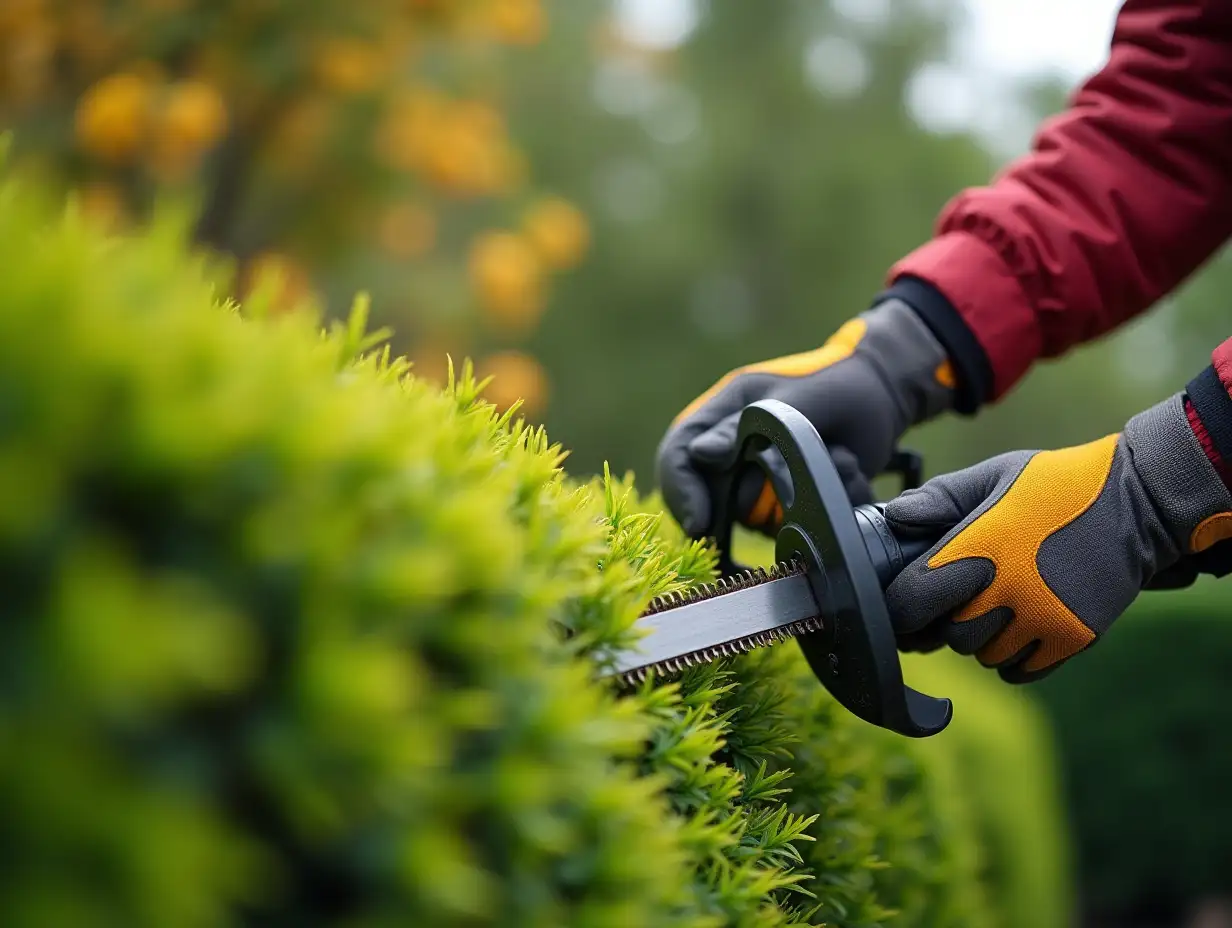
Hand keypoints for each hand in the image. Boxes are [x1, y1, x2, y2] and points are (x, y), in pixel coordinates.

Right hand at [656, 298, 955, 536]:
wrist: (888, 394)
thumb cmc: (841, 381)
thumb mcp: (797, 398)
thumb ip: (746, 425)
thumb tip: (701, 455)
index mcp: (722, 411)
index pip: (678, 454)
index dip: (682, 491)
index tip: (701, 522)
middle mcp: (732, 446)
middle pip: (707, 496)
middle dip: (747, 506)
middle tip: (784, 504)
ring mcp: (757, 474)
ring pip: (749, 516)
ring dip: (796, 503)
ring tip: (842, 460)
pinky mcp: (784, 497)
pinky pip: (786, 524)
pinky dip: (820, 507)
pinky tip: (849, 473)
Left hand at [883, 393, 1231, 682]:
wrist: (1138, 502)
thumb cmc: (1055, 485)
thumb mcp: (995, 475)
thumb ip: (942, 497)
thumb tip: (895, 516)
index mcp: (978, 546)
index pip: (909, 601)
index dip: (900, 607)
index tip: (908, 600)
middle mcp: (1007, 589)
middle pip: (948, 636)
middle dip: (949, 620)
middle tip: (966, 596)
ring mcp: (1042, 618)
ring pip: (983, 655)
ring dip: (984, 638)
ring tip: (1003, 603)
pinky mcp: (1072, 639)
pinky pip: (1019, 671)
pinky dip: (1016, 656)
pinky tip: (1025, 623)